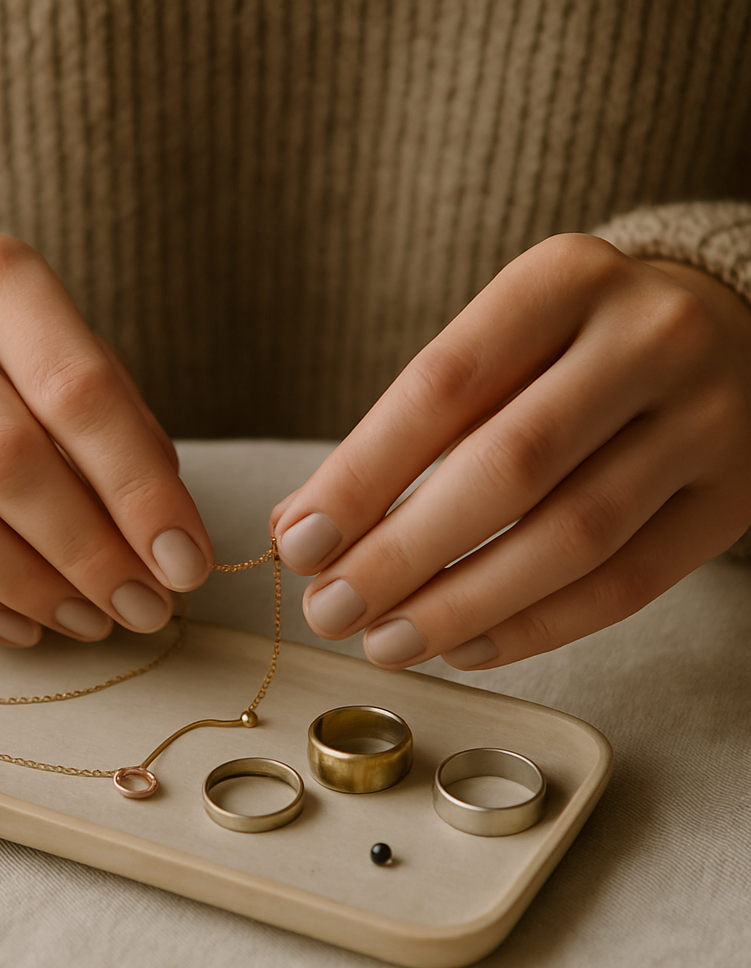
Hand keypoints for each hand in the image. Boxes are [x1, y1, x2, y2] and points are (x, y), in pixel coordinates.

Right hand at [0, 232, 212, 645]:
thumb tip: (169, 549)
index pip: (78, 393)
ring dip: (25, 585)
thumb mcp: (82, 367)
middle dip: (87, 552)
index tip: (186, 564)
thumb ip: (126, 440)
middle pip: (3, 457)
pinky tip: (21, 625)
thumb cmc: (17, 362)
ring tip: (90, 621)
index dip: (140, 491)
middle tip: (143, 608)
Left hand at [271, 234, 750, 669]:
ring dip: (463, 604)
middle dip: (403, 554)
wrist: (730, 331)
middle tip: (330, 610)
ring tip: (387, 641)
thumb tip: (303, 528)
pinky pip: (628, 584)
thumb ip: (406, 430)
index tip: (301, 542)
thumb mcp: (496, 348)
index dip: (363, 475)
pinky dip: (536, 627)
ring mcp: (706, 419)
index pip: (442, 387)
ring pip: (571, 537)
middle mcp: (646, 339)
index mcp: (562, 280)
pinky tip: (466, 645)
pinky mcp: (734, 497)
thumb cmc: (574, 347)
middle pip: (508, 468)